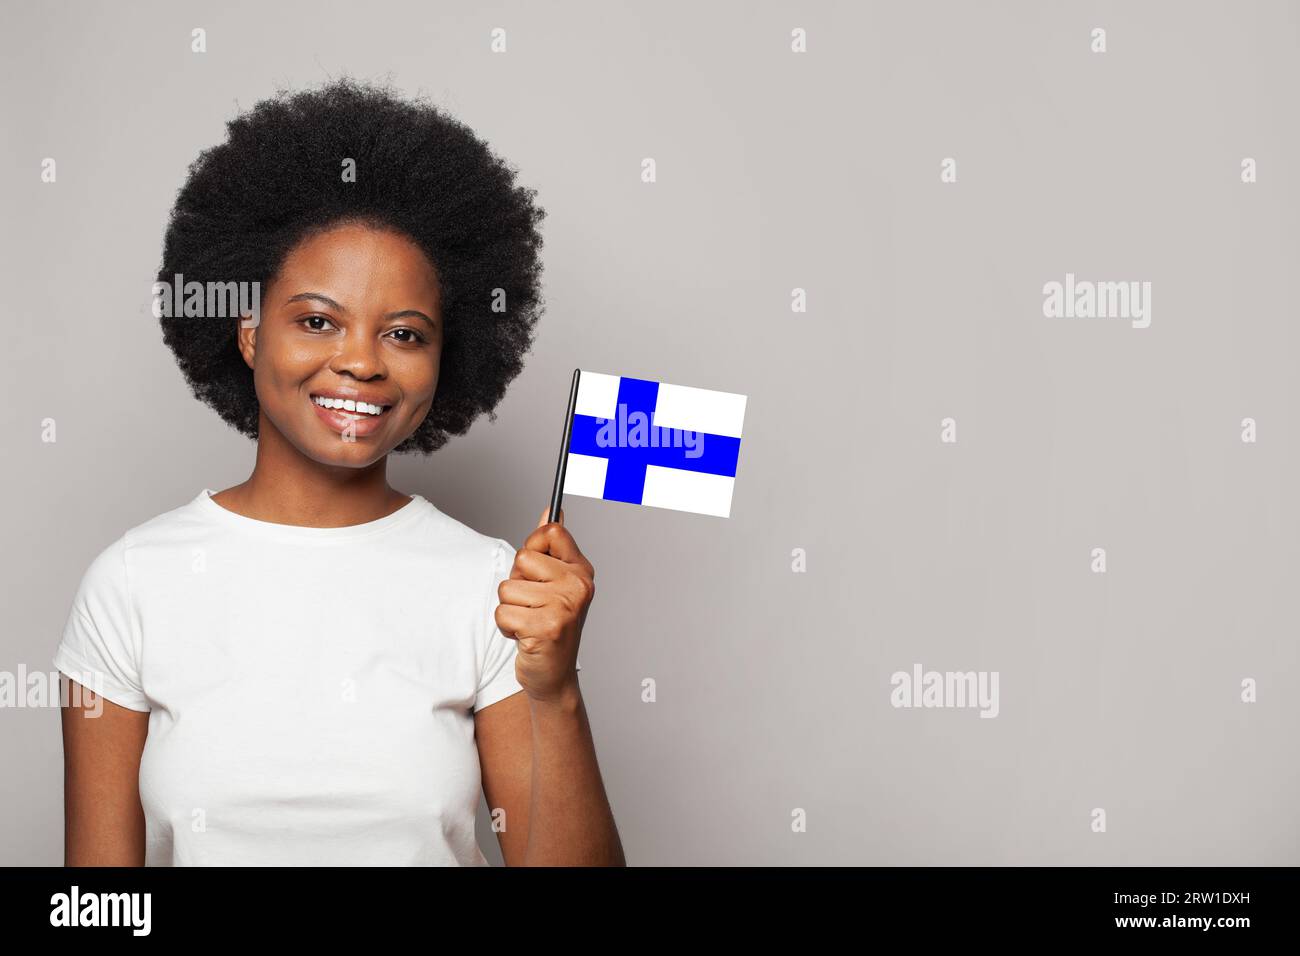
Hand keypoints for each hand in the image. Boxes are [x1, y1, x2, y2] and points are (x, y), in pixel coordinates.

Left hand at [494, 506, 594, 704]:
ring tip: (529, 622)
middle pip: (523, 558)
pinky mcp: (546, 628)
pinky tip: (525, 636)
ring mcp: (565, 607)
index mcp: (582, 570)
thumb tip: (552, 510)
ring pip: (508, 588)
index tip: (536, 570)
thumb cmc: (550, 625)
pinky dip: (506, 627)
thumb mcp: (555, 583)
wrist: (554, 676)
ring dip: (510, 608)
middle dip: (517, 582)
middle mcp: (578, 585)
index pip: (551, 531)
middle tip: (533, 604)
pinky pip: (503, 612)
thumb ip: (551, 547)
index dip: (533, 548)